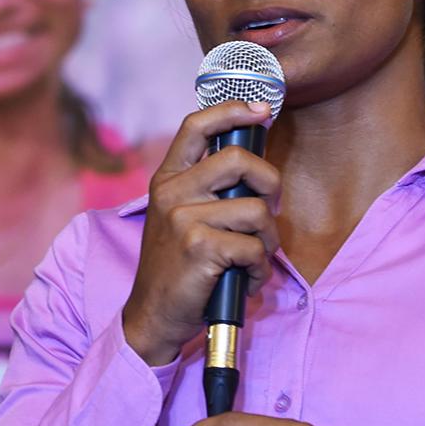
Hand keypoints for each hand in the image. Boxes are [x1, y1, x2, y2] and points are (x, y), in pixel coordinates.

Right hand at [122, 100, 279, 365]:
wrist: (153, 316)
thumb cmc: (177, 267)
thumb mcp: (179, 217)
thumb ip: (206, 188)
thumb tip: (252, 161)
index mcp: (167, 179)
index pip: (196, 125)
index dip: (233, 109)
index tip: (262, 111)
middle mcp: (171, 192)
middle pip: (239, 160)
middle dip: (271, 183)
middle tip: (271, 208)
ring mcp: (184, 218)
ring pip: (257, 210)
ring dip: (268, 241)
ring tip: (254, 258)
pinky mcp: (200, 247)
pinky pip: (255, 247)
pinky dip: (260, 270)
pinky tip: (246, 280)